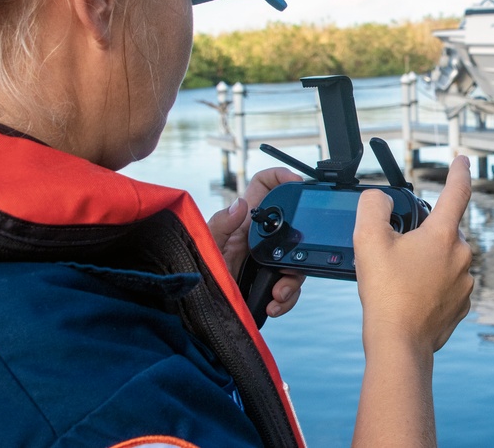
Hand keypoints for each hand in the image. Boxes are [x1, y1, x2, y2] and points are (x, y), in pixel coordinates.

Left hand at [207, 166, 306, 317]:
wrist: (197, 317)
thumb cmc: (193, 279)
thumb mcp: (205, 249)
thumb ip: (220, 225)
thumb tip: (239, 203)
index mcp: (242, 222)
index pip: (264, 187)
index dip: (280, 177)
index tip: (297, 182)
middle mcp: (257, 238)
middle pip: (291, 226)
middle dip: (299, 240)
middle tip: (293, 260)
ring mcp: (266, 261)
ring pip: (296, 259)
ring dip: (293, 280)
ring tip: (279, 295)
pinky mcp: (270, 283)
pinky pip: (290, 286)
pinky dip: (288, 298)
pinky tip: (274, 305)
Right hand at [353, 155, 473, 353]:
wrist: (399, 344)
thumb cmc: (386, 293)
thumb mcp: (368, 239)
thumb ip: (373, 206)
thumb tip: (382, 199)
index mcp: (443, 235)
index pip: (457, 192)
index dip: (459, 171)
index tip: (462, 160)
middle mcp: (461, 256)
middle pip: (441, 231)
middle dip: (420, 236)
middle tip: (394, 255)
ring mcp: (465, 283)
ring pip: (442, 260)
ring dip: (424, 264)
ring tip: (399, 282)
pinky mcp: (461, 305)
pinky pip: (445, 285)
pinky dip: (429, 287)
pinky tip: (409, 298)